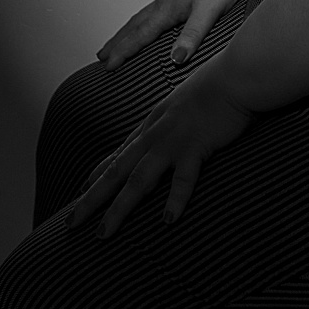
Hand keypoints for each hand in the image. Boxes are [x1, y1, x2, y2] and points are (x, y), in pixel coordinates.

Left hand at [67, 59, 254, 236]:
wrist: (236, 74)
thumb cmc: (218, 85)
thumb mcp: (186, 101)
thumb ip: (176, 118)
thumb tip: (175, 129)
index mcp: (152, 123)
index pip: (119, 154)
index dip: (98, 175)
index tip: (80, 193)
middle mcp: (155, 134)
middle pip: (116, 171)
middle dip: (92, 199)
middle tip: (72, 224)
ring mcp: (173, 141)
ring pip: (138, 180)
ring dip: (119, 209)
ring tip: (104, 234)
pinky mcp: (196, 145)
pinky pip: (183, 178)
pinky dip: (174, 199)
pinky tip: (168, 220)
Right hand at [97, 0, 250, 70]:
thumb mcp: (209, 10)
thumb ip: (192, 34)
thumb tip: (174, 60)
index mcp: (168, 7)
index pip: (139, 35)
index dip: (123, 52)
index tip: (107, 67)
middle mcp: (166, 1)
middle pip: (134, 25)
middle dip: (117, 42)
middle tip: (100, 56)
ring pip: (143, 17)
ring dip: (128, 32)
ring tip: (117, 41)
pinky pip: (155, 12)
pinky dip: (145, 23)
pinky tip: (152, 24)